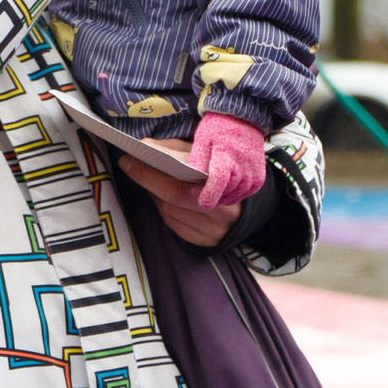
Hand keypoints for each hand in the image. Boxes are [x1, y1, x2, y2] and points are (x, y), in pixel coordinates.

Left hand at [119, 139, 240, 248]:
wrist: (257, 208)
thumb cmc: (227, 175)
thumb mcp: (210, 154)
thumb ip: (179, 150)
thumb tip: (147, 146)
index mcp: (227, 184)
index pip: (181, 178)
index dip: (150, 171)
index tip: (129, 158)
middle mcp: (224, 211)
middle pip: (173, 197)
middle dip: (146, 179)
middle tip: (129, 165)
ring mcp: (216, 230)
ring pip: (170, 212)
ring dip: (154, 194)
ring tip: (148, 178)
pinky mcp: (207, 242)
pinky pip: (174, 225)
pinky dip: (164, 209)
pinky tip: (162, 198)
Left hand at [188, 113, 268, 209]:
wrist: (244, 121)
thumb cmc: (218, 129)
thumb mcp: (202, 140)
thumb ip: (197, 162)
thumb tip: (193, 182)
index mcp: (227, 158)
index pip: (218, 182)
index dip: (208, 194)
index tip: (199, 199)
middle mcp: (243, 170)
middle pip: (223, 194)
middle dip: (208, 195)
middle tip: (196, 189)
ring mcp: (253, 176)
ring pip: (232, 197)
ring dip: (219, 197)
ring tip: (207, 188)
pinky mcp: (259, 180)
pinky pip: (242, 195)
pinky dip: (230, 195)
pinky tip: (222, 188)